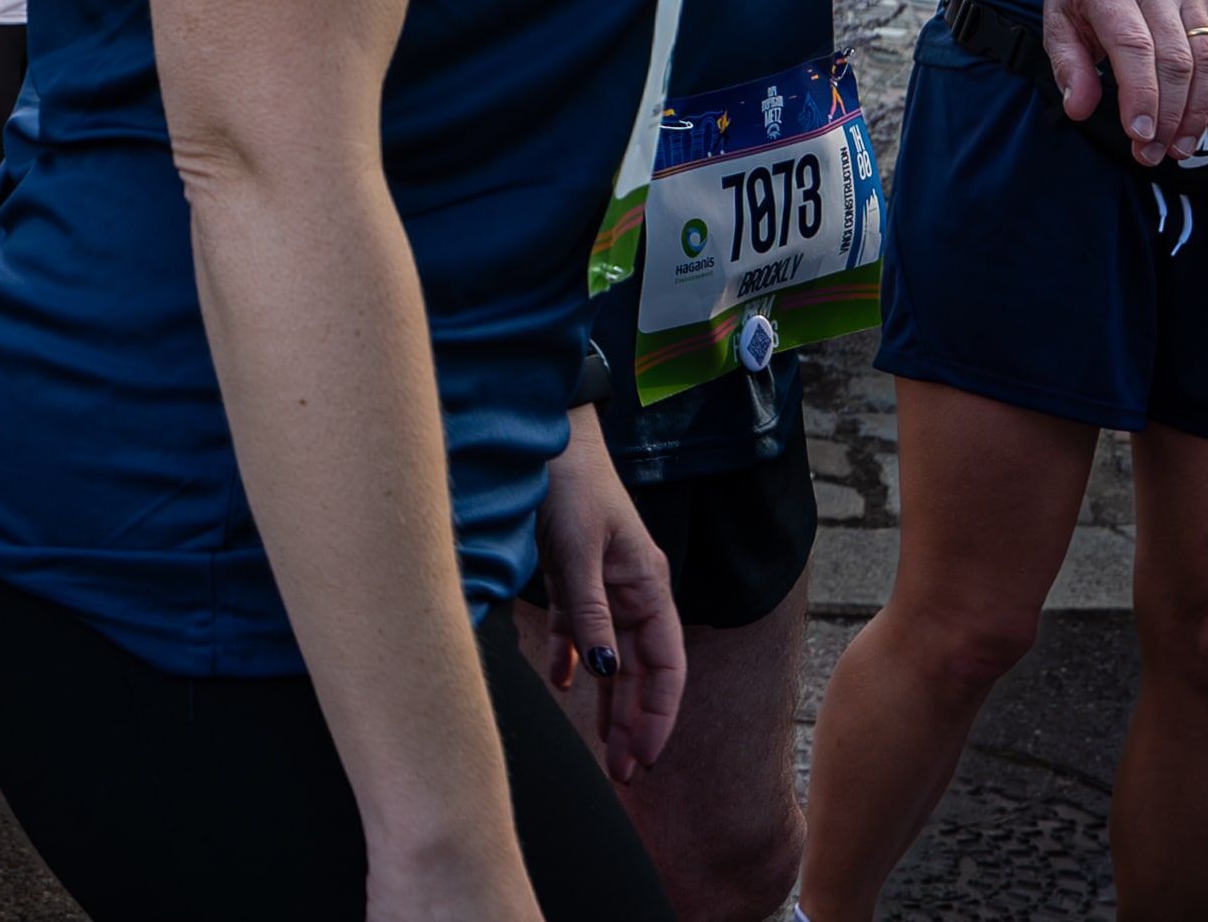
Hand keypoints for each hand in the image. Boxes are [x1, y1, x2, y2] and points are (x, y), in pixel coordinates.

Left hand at [533, 407, 683, 784]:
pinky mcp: (569, 573)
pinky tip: (563, 683)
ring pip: (610, 658)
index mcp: (648, 586)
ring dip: (607, 703)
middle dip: (634, 723)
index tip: (646, 757)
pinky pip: (578, 628)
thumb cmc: (568, 483)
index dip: (659, 715)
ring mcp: (601, 583)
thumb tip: (602, 675)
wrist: (542, 433)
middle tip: (622, 774)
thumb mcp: (578, 549)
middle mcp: (631, 590)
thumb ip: (590, 611)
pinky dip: (573, 657)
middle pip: (639, 671)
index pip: (665, 666)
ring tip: (603, 751)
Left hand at [1036, 0, 1207, 165]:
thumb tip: (1079, 110)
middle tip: (1158, 154)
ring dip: (1201, 109)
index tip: (1140, 138)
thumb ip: (1068, 66)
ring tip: (1183, 146)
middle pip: (1177, 59)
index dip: (1142, 97)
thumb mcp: (1055, 24)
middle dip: (1170, 115)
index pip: (1134, 48)